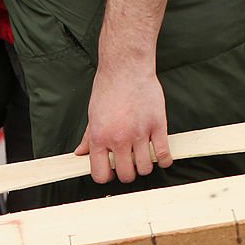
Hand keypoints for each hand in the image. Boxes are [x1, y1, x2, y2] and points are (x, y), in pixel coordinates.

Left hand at [74, 69, 172, 183]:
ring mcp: (139, 133)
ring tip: (143, 157)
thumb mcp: (93, 115)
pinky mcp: (157, 125)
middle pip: (126, 175)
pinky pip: (163, 154)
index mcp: (99, 138)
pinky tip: (161, 157)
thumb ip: (88, 137)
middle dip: (128, 174)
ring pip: (145, 168)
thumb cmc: (108, 89)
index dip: (106, 176)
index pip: (101, 174)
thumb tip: (80, 153)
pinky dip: (164, 161)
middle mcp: (118, 139)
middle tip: (130, 164)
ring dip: (145, 167)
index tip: (111, 171)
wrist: (126, 67)